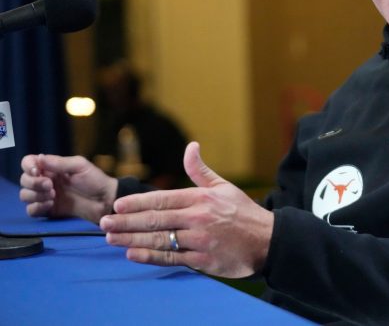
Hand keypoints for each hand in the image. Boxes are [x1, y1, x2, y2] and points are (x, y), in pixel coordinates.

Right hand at [19, 154, 117, 222]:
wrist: (105, 201)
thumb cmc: (95, 180)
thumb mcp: (80, 166)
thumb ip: (59, 162)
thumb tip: (39, 158)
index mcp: (52, 167)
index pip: (29, 163)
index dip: (29, 166)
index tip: (38, 171)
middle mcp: (46, 180)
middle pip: (24, 180)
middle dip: (34, 183)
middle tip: (50, 186)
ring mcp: (46, 196)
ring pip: (25, 195)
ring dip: (36, 195)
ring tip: (53, 196)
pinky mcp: (48, 210)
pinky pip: (32, 210)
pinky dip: (38, 207)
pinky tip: (51, 205)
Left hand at [100, 142, 273, 278]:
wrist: (268, 241)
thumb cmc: (243, 213)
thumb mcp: (224, 186)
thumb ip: (200, 170)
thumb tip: (191, 146)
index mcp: (201, 198)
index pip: (162, 199)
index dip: (137, 202)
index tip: (117, 206)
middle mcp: (198, 218)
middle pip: (155, 220)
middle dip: (126, 222)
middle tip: (103, 223)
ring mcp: (199, 240)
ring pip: (159, 239)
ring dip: (131, 239)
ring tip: (110, 239)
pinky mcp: (202, 260)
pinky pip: (171, 257)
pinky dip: (150, 256)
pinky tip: (132, 254)